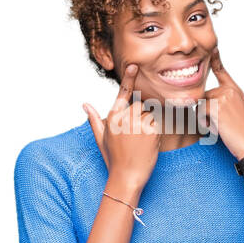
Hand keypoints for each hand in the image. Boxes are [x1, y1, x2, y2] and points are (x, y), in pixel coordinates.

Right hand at [83, 62, 159, 192]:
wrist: (127, 176)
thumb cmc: (113, 158)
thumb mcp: (101, 138)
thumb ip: (95, 119)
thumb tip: (85, 104)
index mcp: (112, 117)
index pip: (123, 93)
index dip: (130, 78)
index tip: (135, 66)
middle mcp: (125, 118)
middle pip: (141, 105)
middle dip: (142, 116)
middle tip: (137, 134)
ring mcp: (139, 124)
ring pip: (150, 114)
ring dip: (149, 124)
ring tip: (141, 141)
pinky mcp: (152, 131)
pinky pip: (158, 124)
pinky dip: (155, 132)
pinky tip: (147, 144)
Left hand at [204, 48, 243, 159]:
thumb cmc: (243, 132)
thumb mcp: (237, 111)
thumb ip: (224, 101)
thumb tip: (204, 101)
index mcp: (236, 90)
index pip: (222, 71)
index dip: (215, 60)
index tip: (212, 49)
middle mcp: (230, 90)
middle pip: (205, 96)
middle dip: (207, 111)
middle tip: (224, 124)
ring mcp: (223, 97)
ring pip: (201, 105)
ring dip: (206, 119)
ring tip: (222, 127)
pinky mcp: (216, 106)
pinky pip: (200, 113)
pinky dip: (205, 123)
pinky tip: (218, 128)